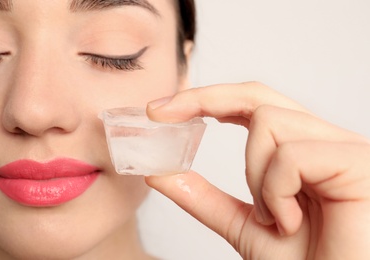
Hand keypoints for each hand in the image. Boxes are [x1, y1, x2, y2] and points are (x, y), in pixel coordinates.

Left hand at [145, 82, 369, 259]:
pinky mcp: (356, 161)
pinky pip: (291, 155)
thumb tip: (161, 174)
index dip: (207, 98)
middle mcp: (324, 140)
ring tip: (273, 217)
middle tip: (160, 113)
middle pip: (257, 96)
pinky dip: (276, 191)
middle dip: (204, 99)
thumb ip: (204, 197)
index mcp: (301, 150)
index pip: (251, 105)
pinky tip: (291, 221)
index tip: (161, 110)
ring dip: (255, 177)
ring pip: (268, 123)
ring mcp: (343, 147)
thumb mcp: (243, 225)